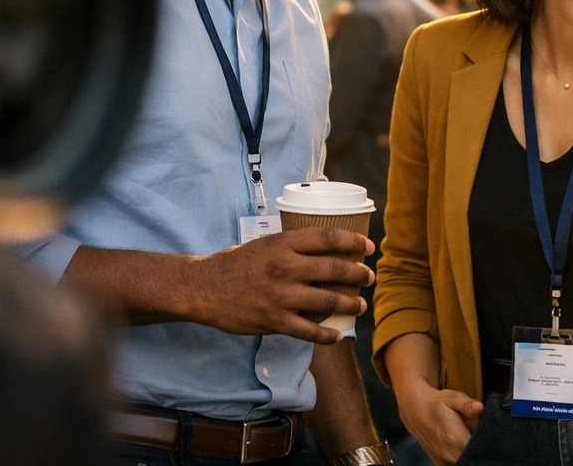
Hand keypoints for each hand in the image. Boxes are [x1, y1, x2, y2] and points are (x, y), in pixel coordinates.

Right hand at [188, 227, 374, 343]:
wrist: (203, 288)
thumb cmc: (234, 263)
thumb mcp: (263, 243)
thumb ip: (290, 246)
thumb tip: (319, 248)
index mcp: (283, 243)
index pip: (327, 237)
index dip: (353, 241)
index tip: (367, 247)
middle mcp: (285, 267)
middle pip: (334, 268)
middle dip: (358, 273)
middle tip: (369, 276)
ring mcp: (281, 295)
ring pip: (328, 300)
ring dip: (349, 303)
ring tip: (360, 305)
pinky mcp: (275, 320)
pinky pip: (309, 330)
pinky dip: (327, 335)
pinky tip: (337, 335)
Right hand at [394, 380, 481, 465]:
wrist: (414, 410)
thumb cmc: (436, 403)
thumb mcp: (452, 398)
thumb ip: (467, 404)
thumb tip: (480, 408)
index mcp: (456, 439)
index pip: (482, 448)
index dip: (487, 441)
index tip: (485, 432)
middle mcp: (450, 455)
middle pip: (476, 456)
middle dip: (479, 447)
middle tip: (474, 431)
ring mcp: (444, 462)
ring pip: (466, 461)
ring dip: (470, 452)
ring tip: (465, 437)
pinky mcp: (440, 464)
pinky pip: (457, 464)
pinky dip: (461, 457)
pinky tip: (460, 445)